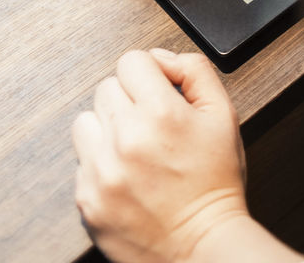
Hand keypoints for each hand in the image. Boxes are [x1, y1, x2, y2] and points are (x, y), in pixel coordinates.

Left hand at [72, 48, 246, 262]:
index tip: (159, 92)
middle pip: (107, 88)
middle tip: (152, 126)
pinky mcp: (87, 199)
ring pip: (86, 121)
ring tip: (134, 149)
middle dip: (129, 100)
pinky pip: (81, 161)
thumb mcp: (223, 115)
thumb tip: (162, 59)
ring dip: (107, 128)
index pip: (132, 61)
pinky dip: (100, 164)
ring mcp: (101, 171)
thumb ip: (194, 71)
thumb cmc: (215, 183)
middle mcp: (125, 138)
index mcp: (160, 113)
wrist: (202, 247)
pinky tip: (127, 176)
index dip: (149, 73)